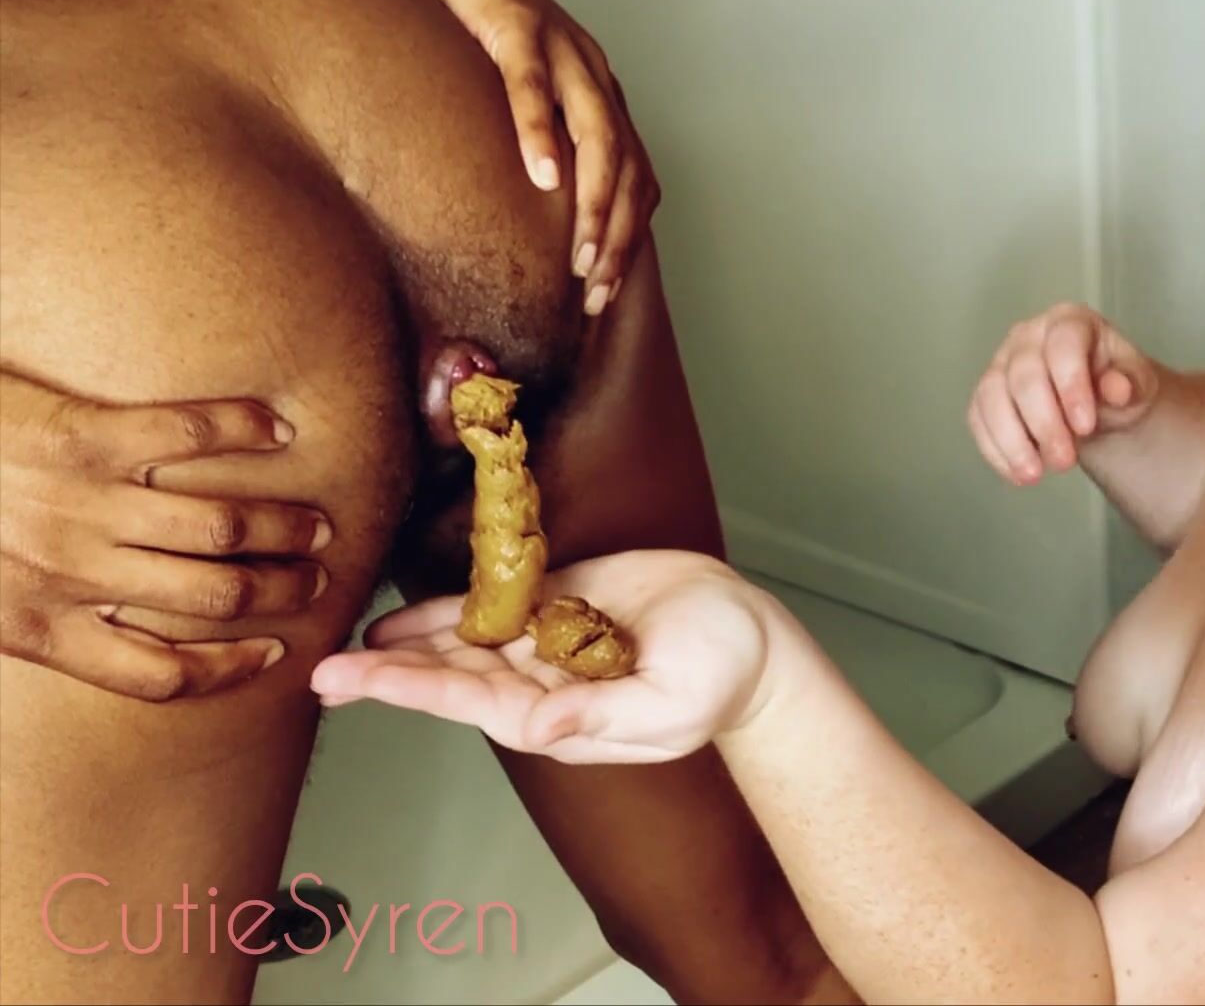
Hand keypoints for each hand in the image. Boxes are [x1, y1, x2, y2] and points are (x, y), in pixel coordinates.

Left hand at [0, 371, 331, 698]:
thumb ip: (23, 630)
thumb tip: (95, 652)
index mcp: (38, 625)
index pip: (161, 673)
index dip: (230, 669)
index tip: (272, 652)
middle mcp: (73, 571)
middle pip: (215, 597)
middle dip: (282, 592)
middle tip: (317, 578)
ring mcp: (83, 501)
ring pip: (219, 528)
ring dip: (281, 525)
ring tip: (311, 522)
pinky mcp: (85, 433)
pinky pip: (189, 433)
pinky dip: (244, 429)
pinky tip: (276, 428)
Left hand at [310, 551, 777, 764]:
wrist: (752, 634)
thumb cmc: (721, 676)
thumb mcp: (669, 706)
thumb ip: (602, 720)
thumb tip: (539, 730)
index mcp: (558, 716)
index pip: (470, 701)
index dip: (411, 688)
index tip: (355, 681)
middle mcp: (541, 684)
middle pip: (451, 676)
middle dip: (388, 673)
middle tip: (321, 671)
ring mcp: (547, 646)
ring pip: (463, 644)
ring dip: (408, 644)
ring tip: (349, 645)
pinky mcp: (560, 604)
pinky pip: (494, 606)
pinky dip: (449, 609)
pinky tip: (403, 617)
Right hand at [378, 0, 657, 314]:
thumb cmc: (469, 27)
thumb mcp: (511, 98)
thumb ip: (529, 146)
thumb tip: (522, 217)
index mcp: (597, 96)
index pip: (634, 179)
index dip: (628, 238)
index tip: (604, 293)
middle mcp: (593, 75)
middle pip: (628, 169)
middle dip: (619, 239)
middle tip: (598, 292)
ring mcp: (562, 49)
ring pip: (599, 136)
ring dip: (595, 204)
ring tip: (584, 257)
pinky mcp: (517, 25)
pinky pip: (534, 85)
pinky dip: (541, 134)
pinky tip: (541, 177)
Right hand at [968, 302, 1160, 484]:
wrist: (1099, 405)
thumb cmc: (1116, 386)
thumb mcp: (1138, 384)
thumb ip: (1131, 383)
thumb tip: (1117, 389)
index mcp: (1069, 321)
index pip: (1063, 345)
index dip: (1071, 386)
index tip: (1085, 427)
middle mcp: (1028, 335)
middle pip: (1024, 375)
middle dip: (1043, 423)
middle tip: (1065, 462)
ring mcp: (1002, 362)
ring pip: (992, 396)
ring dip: (1011, 440)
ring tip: (1034, 475)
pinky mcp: (986, 393)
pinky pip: (979, 419)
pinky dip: (995, 449)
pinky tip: (1017, 474)